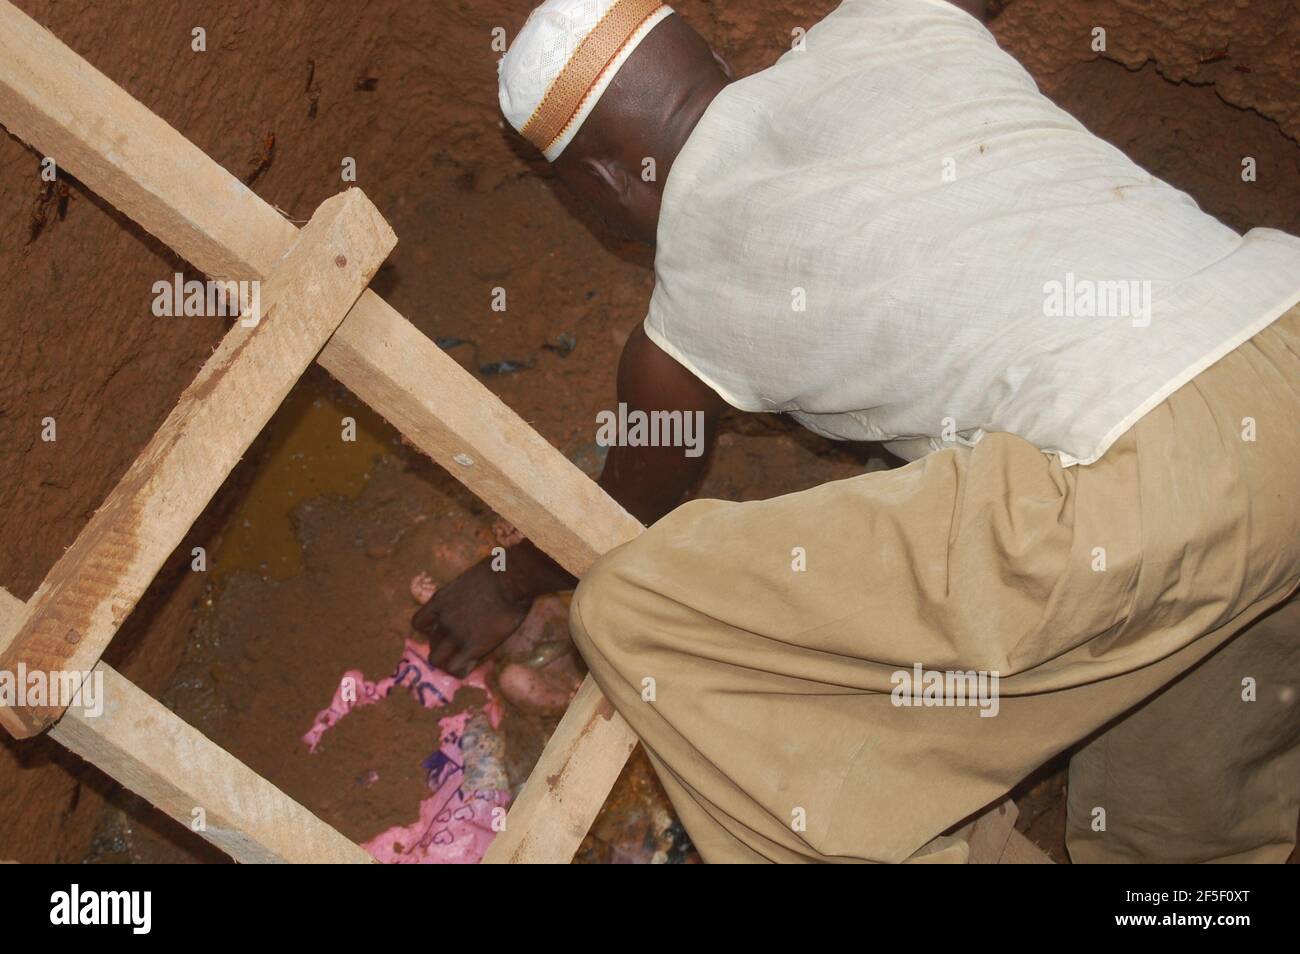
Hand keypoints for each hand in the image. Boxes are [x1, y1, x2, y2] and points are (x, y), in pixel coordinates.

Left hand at [411, 558, 531, 676]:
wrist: (510, 580)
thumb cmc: (497, 570)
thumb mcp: (468, 578)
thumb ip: (462, 592)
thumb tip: (472, 592)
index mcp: (440, 601)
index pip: (418, 623)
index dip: (429, 629)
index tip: (441, 629)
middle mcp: (442, 620)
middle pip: (430, 643)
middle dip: (442, 646)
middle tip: (458, 646)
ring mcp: (455, 635)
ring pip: (437, 660)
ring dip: (448, 661)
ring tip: (463, 660)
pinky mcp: (473, 647)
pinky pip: (456, 668)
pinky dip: (461, 670)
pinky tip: (472, 665)